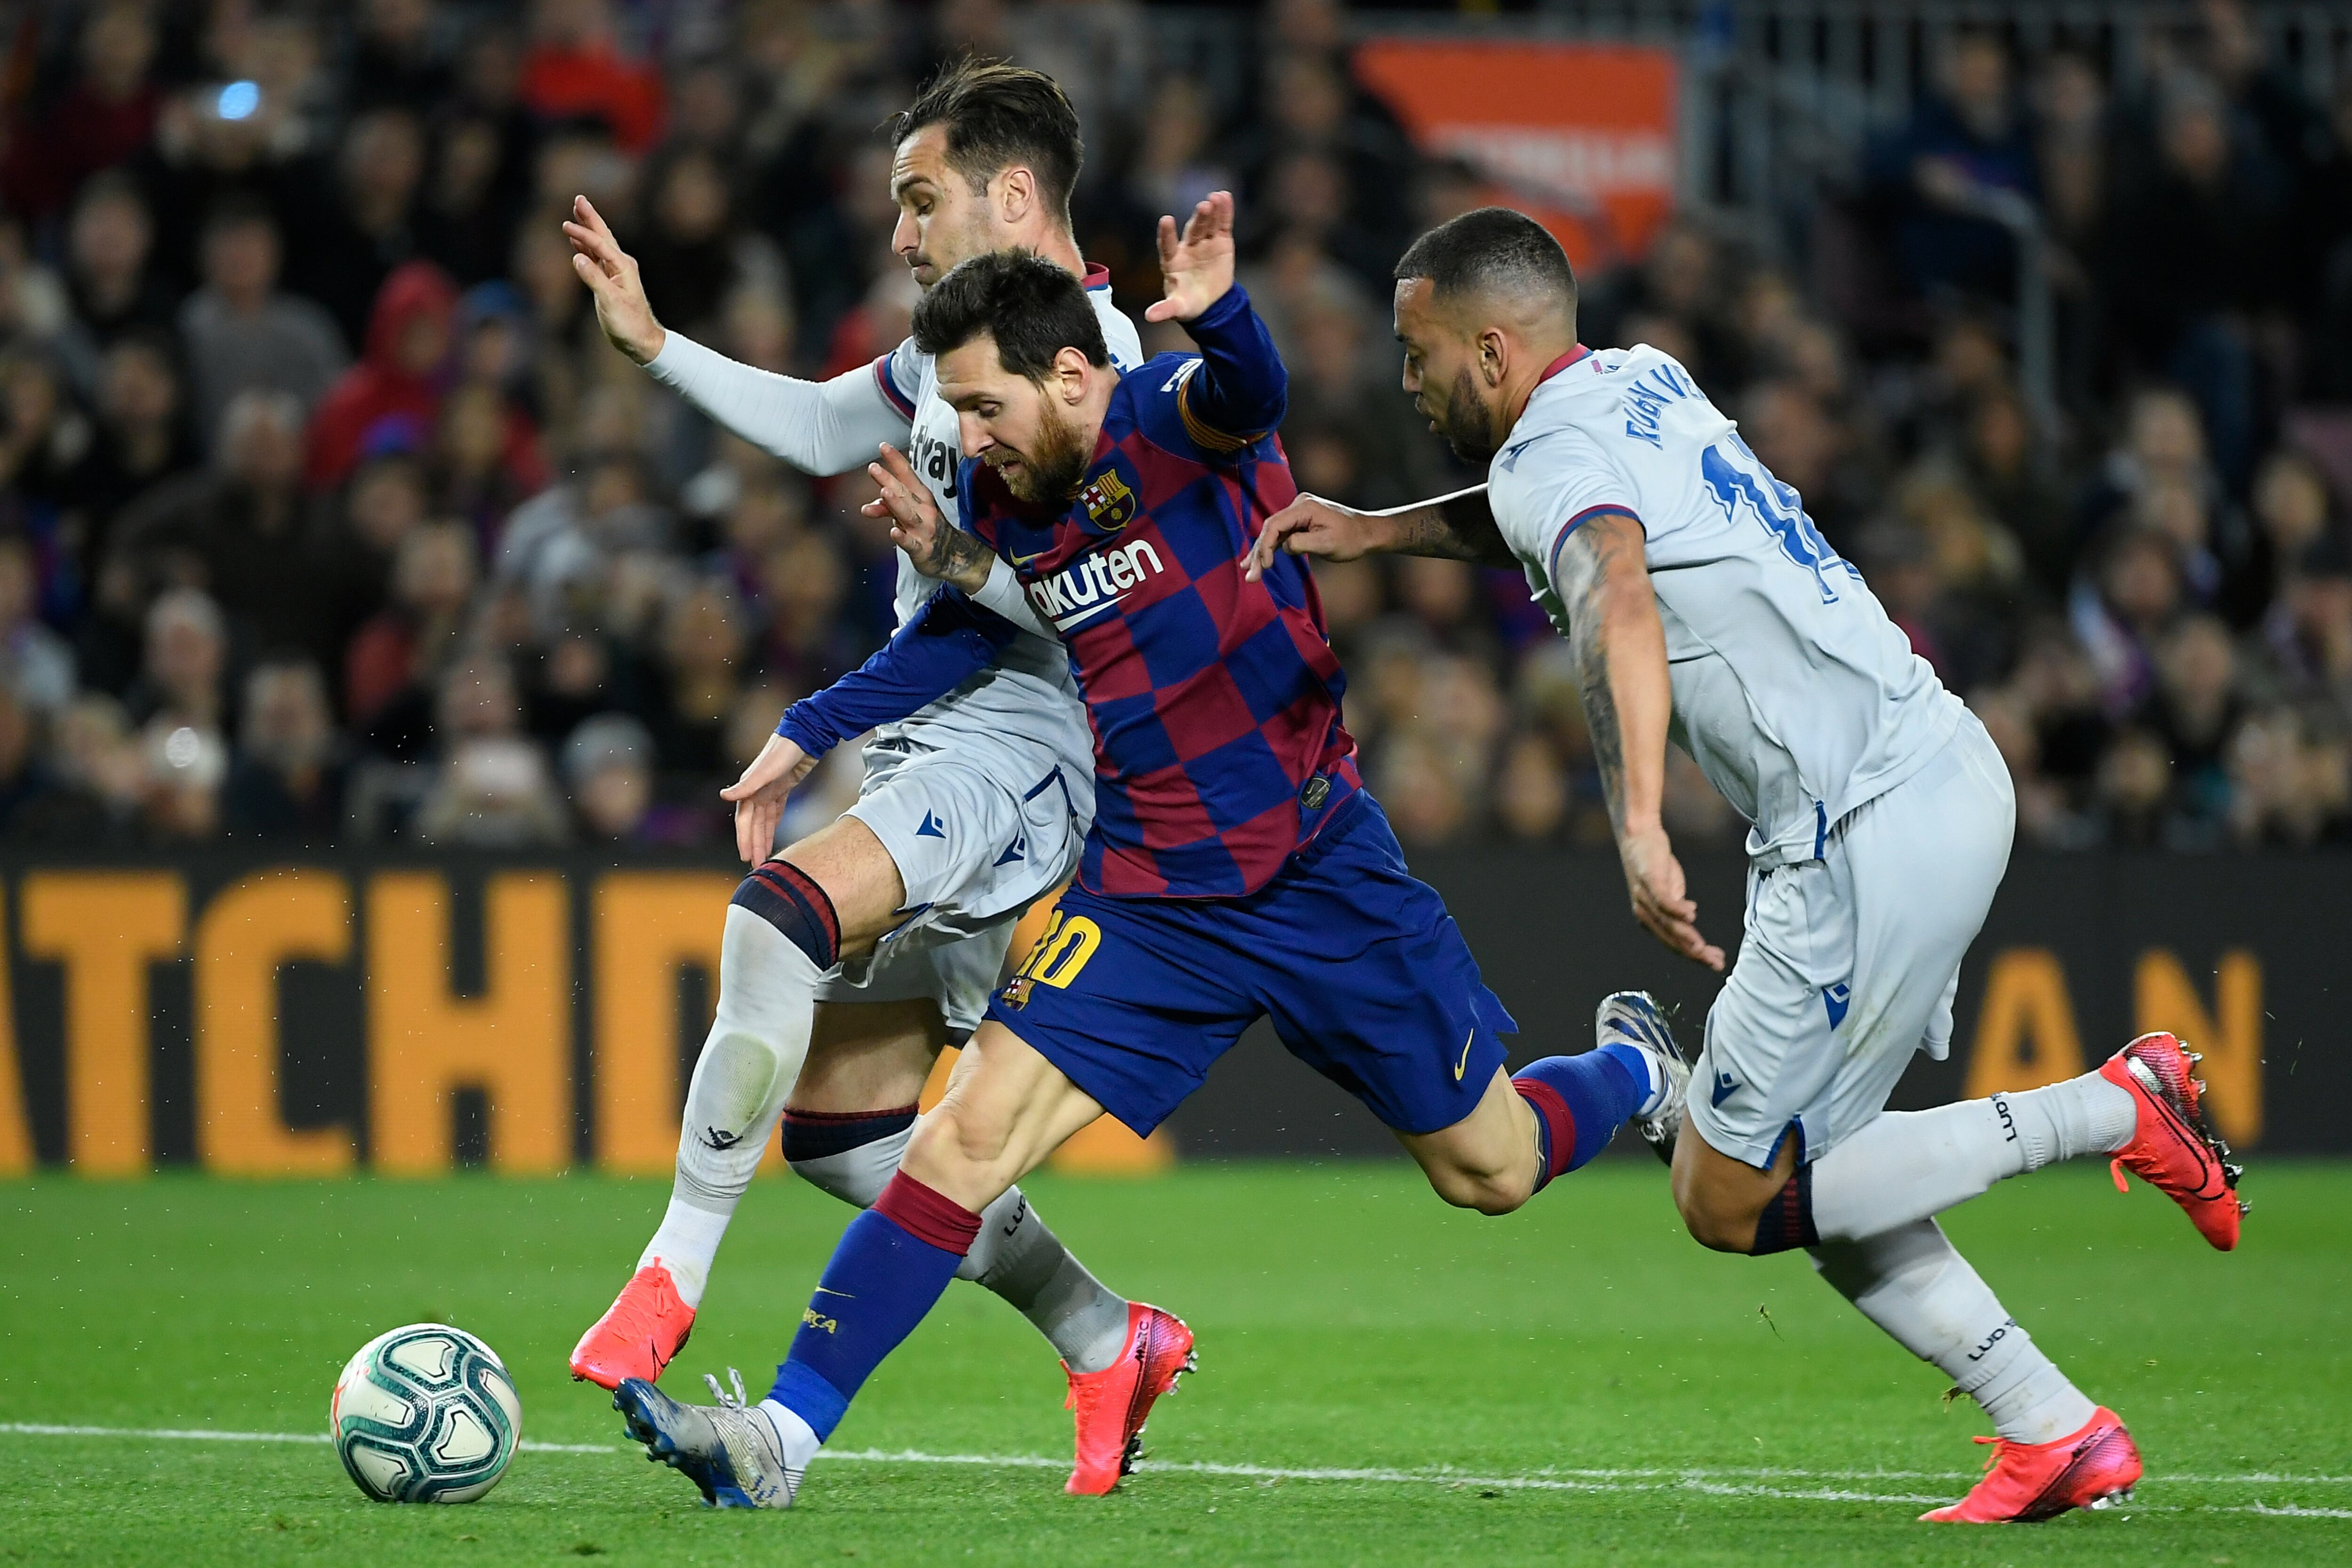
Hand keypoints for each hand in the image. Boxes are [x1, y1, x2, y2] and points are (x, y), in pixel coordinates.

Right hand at [562, 195, 665, 363]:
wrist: (641, 340)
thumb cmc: (628, 323)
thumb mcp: (610, 302)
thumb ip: (594, 279)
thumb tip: (577, 257)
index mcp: (623, 267)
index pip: (599, 244)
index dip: (582, 234)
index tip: (565, 226)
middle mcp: (621, 265)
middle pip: (603, 235)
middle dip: (590, 218)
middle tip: (578, 199)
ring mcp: (615, 272)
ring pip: (598, 244)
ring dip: (587, 229)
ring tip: (576, 213)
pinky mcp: (609, 281)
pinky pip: (595, 258)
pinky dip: (586, 248)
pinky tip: (576, 243)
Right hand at [719, 732, 816, 864]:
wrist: (805, 735)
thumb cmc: (784, 750)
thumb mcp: (766, 769)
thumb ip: (747, 784)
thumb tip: (723, 796)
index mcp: (751, 788)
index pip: (745, 819)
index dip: (745, 838)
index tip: (745, 856)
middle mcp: (757, 790)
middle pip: (753, 823)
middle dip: (753, 844)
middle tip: (756, 865)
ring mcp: (769, 790)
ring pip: (764, 820)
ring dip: (762, 838)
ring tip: (763, 857)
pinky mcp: (782, 788)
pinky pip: (775, 812)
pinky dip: (772, 826)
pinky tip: (772, 838)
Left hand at [861, 443, 987, 591]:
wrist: (951, 555)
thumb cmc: (925, 528)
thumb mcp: (906, 514)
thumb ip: (886, 509)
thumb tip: (865, 508)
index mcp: (921, 496)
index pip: (907, 475)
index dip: (895, 460)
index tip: (883, 446)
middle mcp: (924, 509)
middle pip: (904, 492)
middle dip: (888, 480)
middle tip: (873, 467)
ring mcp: (924, 529)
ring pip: (907, 514)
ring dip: (896, 503)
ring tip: (884, 493)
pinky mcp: (922, 548)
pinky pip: (910, 543)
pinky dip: (903, 537)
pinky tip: (894, 532)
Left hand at [1144, 191, 1235, 323]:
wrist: (1210, 303)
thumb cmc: (1189, 304)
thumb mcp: (1177, 309)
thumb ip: (1165, 310)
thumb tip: (1149, 317)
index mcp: (1172, 262)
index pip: (1167, 245)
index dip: (1166, 234)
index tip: (1166, 221)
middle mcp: (1187, 248)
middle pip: (1192, 231)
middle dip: (1198, 219)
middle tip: (1203, 206)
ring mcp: (1204, 243)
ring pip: (1207, 225)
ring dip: (1211, 212)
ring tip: (1216, 198)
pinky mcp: (1221, 241)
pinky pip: (1222, 225)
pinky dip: (1225, 212)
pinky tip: (1225, 196)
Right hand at [1244, 493, 1395, 580]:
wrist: (1366, 532)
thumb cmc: (1351, 539)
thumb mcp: (1328, 544)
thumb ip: (1303, 543)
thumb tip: (1284, 547)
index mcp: (1305, 507)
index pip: (1275, 524)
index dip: (1265, 545)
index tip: (1265, 565)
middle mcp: (1298, 505)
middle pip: (1270, 529)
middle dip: (1258, 553)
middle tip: (1250, 577)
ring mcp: (1298, 512)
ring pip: (1273, 533)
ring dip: (1261, 553)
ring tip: (1248, 572)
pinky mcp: (1299, 521)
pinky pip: (1281, 534)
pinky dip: (1270, 548)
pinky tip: (1258, 561)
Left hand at [1618, 821, 1724, 971]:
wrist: (1639, 836)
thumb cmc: (1655, 866)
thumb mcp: (1669, 891)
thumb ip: (1677, 909)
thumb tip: (1691, 922)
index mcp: (1650, 920)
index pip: (1674, 944)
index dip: (1694, 956)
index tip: (1715, 963)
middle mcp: (1644, 913)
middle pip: (1672, 939)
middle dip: (1694, 953)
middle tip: (1715, 963)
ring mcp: (1645, 896)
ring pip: (1668, 924)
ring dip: (1687, 937)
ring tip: (1702, 949)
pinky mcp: (1650, 879)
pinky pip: (1664, 899)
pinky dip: (1678, 909)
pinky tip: (1692, 915)